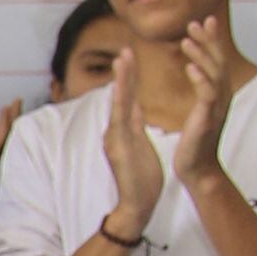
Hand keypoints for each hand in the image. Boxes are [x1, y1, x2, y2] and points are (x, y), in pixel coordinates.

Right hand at [101, 52, 164, 235]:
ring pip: (119, 104)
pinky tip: (123, 86)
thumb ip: (135, 124)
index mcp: (122, 131)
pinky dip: (122, 100)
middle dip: (123, 73)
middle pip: (120, 97)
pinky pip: (121, 119)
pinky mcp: (118, 146)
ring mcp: (115, 138)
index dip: (129, 78)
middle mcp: (115, 132)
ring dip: (122, 80)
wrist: (136, 206)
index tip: (131, 57)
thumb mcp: (141, 145)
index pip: (127, 99)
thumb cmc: (141, 180)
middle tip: (125, 49)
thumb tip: (137, 105)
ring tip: (123, 58)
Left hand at [170, 21, 234, 185]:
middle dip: (208, 40)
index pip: (217, 60)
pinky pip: (207, 95)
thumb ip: (203, 91)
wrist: (199, 170)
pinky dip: (200, 80)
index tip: (204, 21)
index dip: (212, 40)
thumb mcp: (200, 111)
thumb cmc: (196, 142)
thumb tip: (198, 73)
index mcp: (219, 94)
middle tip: (195, 22)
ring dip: (201, 55)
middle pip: (219, 62)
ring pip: (214, 74)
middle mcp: (222, 98)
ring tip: (186, 40)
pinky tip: (189, 68)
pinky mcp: (208, 119)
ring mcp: (217, 108)